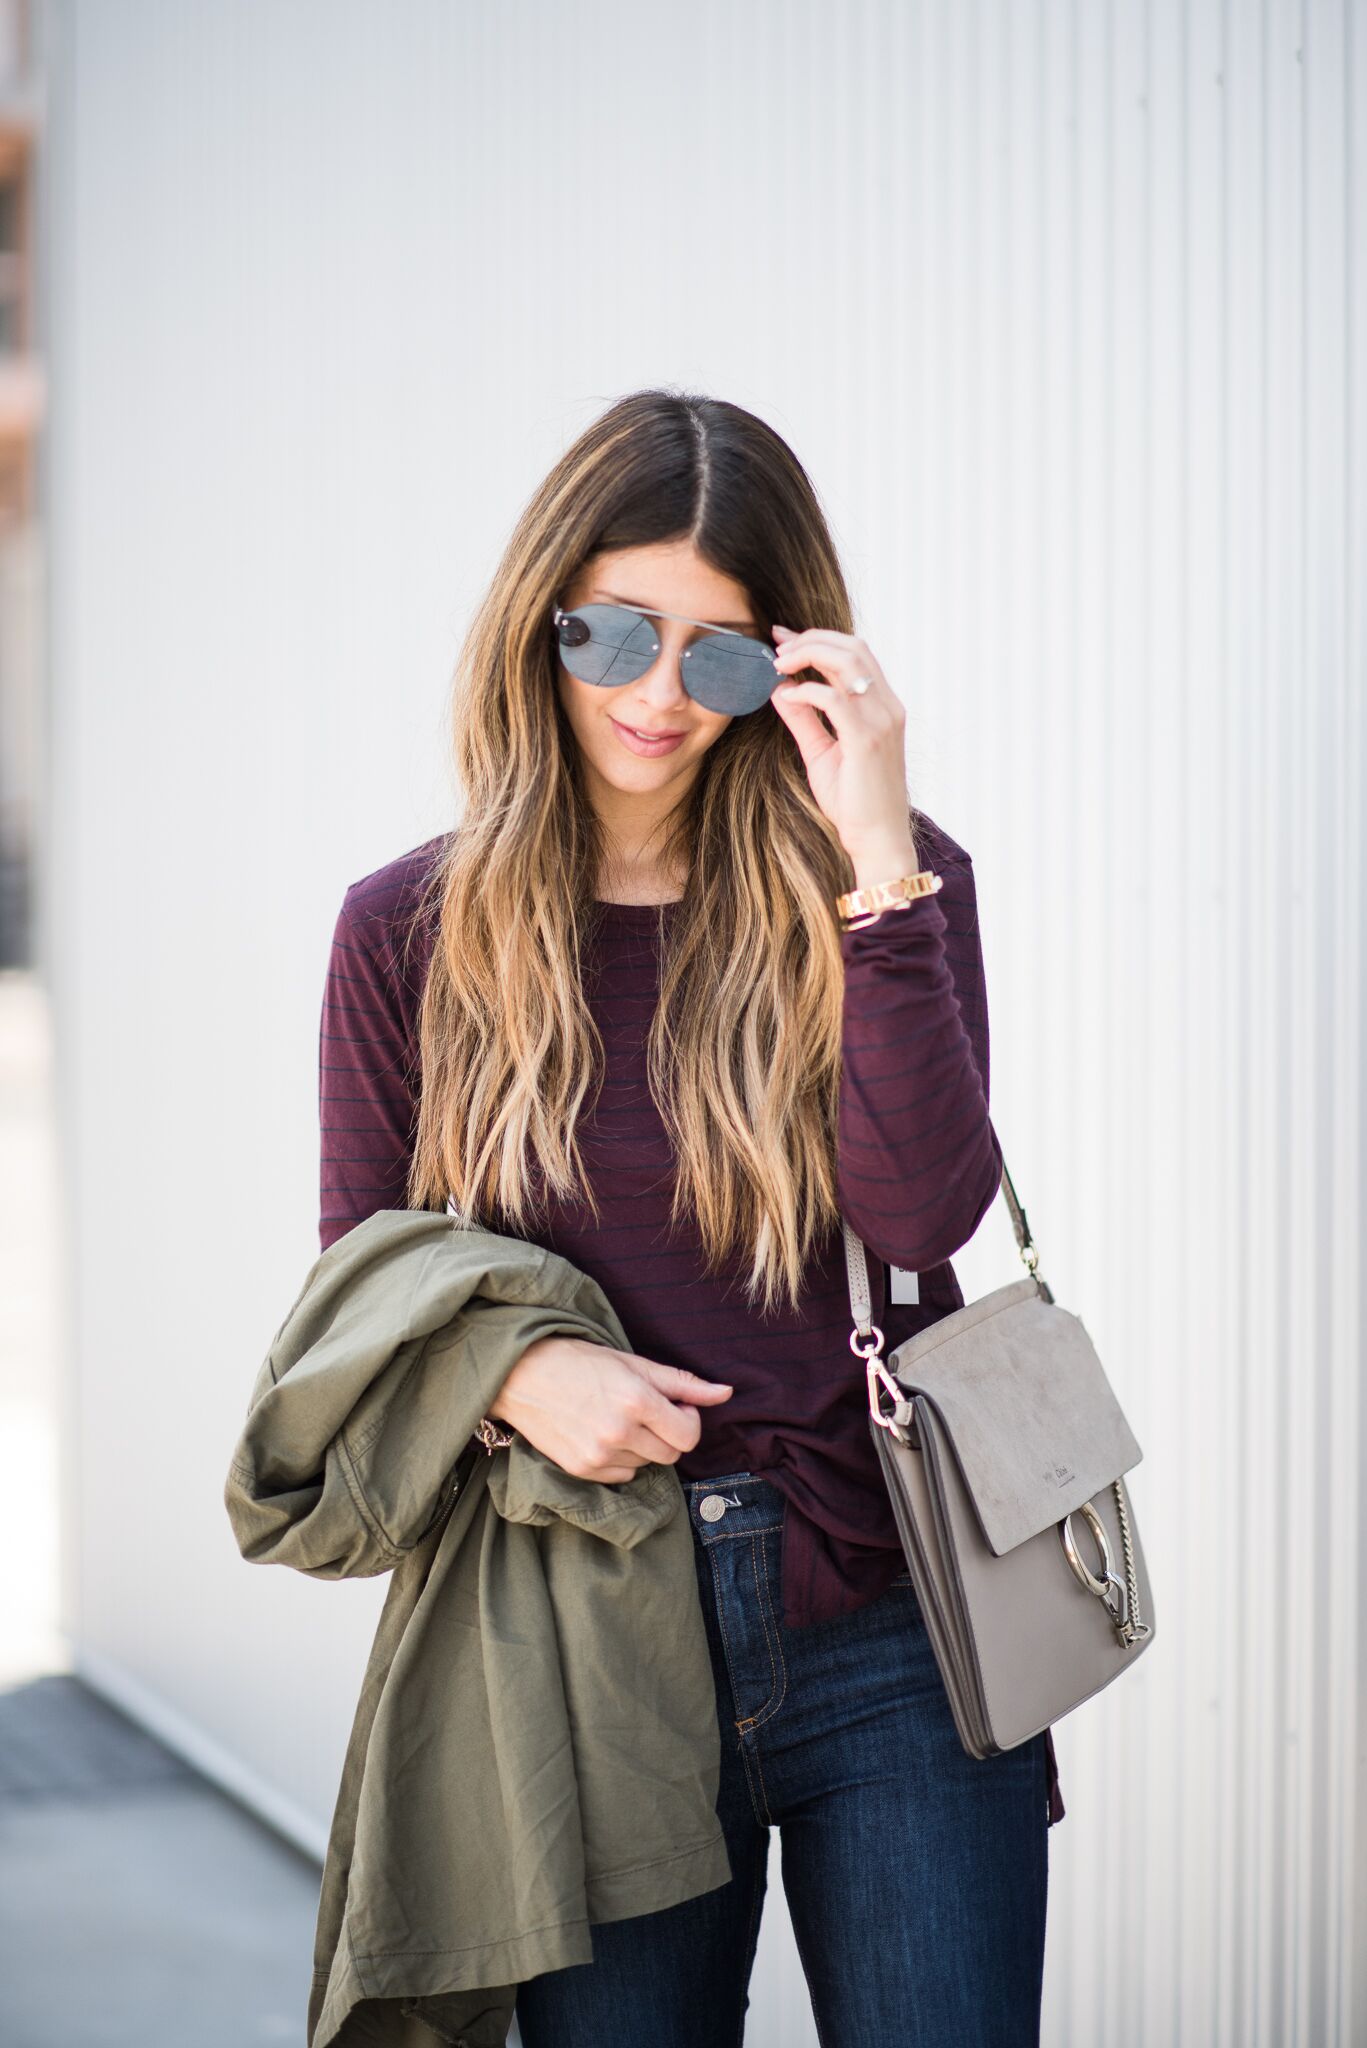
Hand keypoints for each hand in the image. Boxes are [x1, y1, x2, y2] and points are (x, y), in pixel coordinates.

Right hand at [486, 1336, 734, 1483]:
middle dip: (667, 1433)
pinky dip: (620, 1459)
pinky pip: (622, 1474)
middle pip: (671, 1454)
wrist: (522, 1375)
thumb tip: (726, 1393)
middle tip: (646, 1410)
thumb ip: (682, 1382)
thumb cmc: (580, 1361)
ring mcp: (598, 1456)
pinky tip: (601, 1434)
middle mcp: (619, 1432)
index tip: (675, 1406)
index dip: (688, 1420)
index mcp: (637, 1401)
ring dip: (642, 1446)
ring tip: (617, 1418)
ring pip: (646, 1464)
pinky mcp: (582, 1470)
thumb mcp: (634, 1364)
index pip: (689, 1435)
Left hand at [769, 623, 914, 877]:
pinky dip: (808, 690)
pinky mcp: (868, 740)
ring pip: (848, 662)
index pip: (855, 653)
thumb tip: (780, 689)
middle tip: (776, 648)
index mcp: (883, 706)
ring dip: (808, 655)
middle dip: (811, 639)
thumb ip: (804, 719)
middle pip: (853, 647)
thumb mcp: (822, 753)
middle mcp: (888, 707)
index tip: (783, 638)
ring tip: (778, 664)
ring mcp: (882, 721)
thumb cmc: (854, 802)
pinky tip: (788, 695)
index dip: (818, 638)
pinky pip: (836, 699)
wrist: (877, 840)